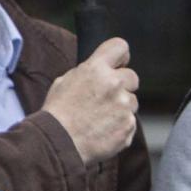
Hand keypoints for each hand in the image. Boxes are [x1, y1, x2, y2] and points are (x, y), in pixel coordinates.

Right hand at [41, 37, 138, 164]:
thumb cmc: (58, 113)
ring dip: (121, 108)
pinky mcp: (129, 126)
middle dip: (123, 86)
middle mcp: (114, 84)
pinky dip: (120, 127)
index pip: (120, 47)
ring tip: (100, 119)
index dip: (121, 56)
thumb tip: (101, 70)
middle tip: (106, 99)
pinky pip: (130, 122)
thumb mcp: (65, 81)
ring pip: (132, 102)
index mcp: (96, 68)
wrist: (58, 143)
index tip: (119, 64)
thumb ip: (88, 72)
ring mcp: (124, 106)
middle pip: (132, 77)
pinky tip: (103, 131)